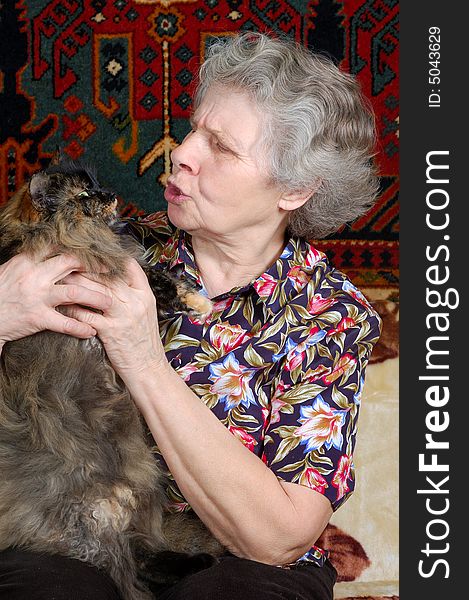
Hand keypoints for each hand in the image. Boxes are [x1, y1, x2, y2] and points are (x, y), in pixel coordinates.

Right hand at [0, 253, 111, 349]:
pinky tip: (91, 330)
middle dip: (95, 266)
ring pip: (75, 293)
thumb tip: (56, 252)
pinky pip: (65, 323)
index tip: (97, 251)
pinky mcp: (37, 318)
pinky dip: (80, 327)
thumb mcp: (13, 269)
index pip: (59, 248)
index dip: (80, 249)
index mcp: (28, 260)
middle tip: (111, 271)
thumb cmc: (1, 292)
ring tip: (110, 302)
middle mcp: (34, 275)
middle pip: (71, 263)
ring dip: (96, 297)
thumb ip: (34, 261)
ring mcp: (37, 297)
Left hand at [61, 259, 165, 376]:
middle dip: (86, 268)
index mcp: (145, 295)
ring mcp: (123, 317)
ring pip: (95, 292)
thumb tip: (113, 278)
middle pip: (107, 277)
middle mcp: (135, 302)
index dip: (111, 258)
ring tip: (60, 279)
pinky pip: (87, 315)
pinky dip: (73, 309)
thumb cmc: (144, 341)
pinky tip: (62, 305)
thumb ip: (132, 295)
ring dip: (75, 285)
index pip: (129, 267)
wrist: (148, 368)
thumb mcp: (145, 312)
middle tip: (68, 262)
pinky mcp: (110, 332)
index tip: (94, 255)